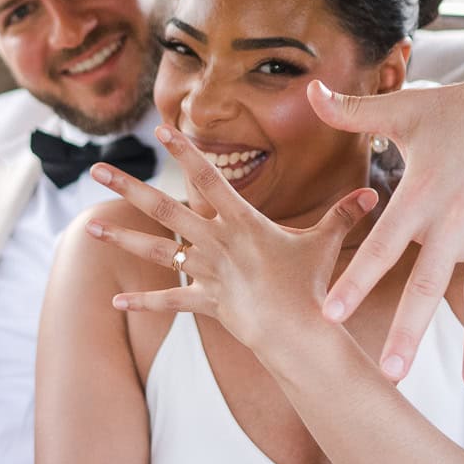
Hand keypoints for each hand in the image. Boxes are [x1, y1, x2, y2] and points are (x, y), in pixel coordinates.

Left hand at [84, 124, 376, 355]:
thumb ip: (343, 214)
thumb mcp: (325, 244)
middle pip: (165, 209)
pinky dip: (144, 302)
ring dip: (124, 240)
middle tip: (97, 170)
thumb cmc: (312, 287)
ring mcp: (207, 273)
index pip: (209, 178)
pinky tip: (115, 301)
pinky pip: (169, 301)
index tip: (162, 130)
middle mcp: (217, 243)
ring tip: (91, 231)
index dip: (186, 152)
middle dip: (129, 188)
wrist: (298, 334)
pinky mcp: (205, 302)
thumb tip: (373, 193)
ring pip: (157, 251)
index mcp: (242, 222)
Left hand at [313, 63, 463, 388]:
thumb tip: (309, 92)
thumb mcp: (407, 108)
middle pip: (427, 286)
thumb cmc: (463, 108)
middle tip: (390, 375)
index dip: (353, 281)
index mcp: (420, 196)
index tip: (329, 315)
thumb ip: (354, 111)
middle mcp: (456, 220)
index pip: (379, 248)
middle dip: (409, 332)